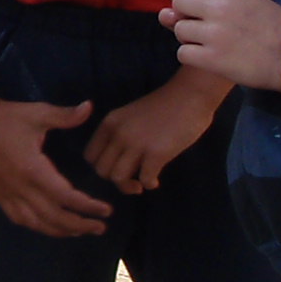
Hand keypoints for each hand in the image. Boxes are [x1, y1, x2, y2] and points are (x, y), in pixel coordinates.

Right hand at [0, 90, 106, 236]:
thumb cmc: (7, 116)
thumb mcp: (38, 113)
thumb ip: (65, 115)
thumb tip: (90, 106)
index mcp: (32, 169)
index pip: (66, 197)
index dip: (88, 207)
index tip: (106, 210)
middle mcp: (20, 187)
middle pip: (55, 217)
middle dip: (80, 225)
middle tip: (101, 227)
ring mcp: (7, 194)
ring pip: (37, 223)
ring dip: (61, 230)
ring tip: (80, 231)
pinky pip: (20, 219)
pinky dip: (38, 227)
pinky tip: (50, 227)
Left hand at [83, 68, 230, 193]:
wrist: (190, 95)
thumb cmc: (165, 105)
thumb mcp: (130, 116)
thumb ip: (121, 134)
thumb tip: (118, 160)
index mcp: (110, 123)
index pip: (90, 156)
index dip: (102, 167)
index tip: (118, 168)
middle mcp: (118, 133)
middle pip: (101, 170)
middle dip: (115, 180)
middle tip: (131, 181)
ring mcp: (136, 143)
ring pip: (117, 178)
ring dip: (129, 187)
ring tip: (141, 183)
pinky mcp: (156, 153)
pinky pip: (144, 179)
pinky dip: (149, 184)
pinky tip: (155, 181)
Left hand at [168, 0, 280, 92]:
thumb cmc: (279, 28)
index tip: (198, 7)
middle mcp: (218, 7)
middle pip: (179, 2)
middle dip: (184, 14)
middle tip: (199, 26)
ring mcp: (213, 33)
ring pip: (179, 29)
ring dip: (189, 38)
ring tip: (207, 44)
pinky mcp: (211, 58)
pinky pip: (183, 53)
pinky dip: (192, 57)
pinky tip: (207, 58)